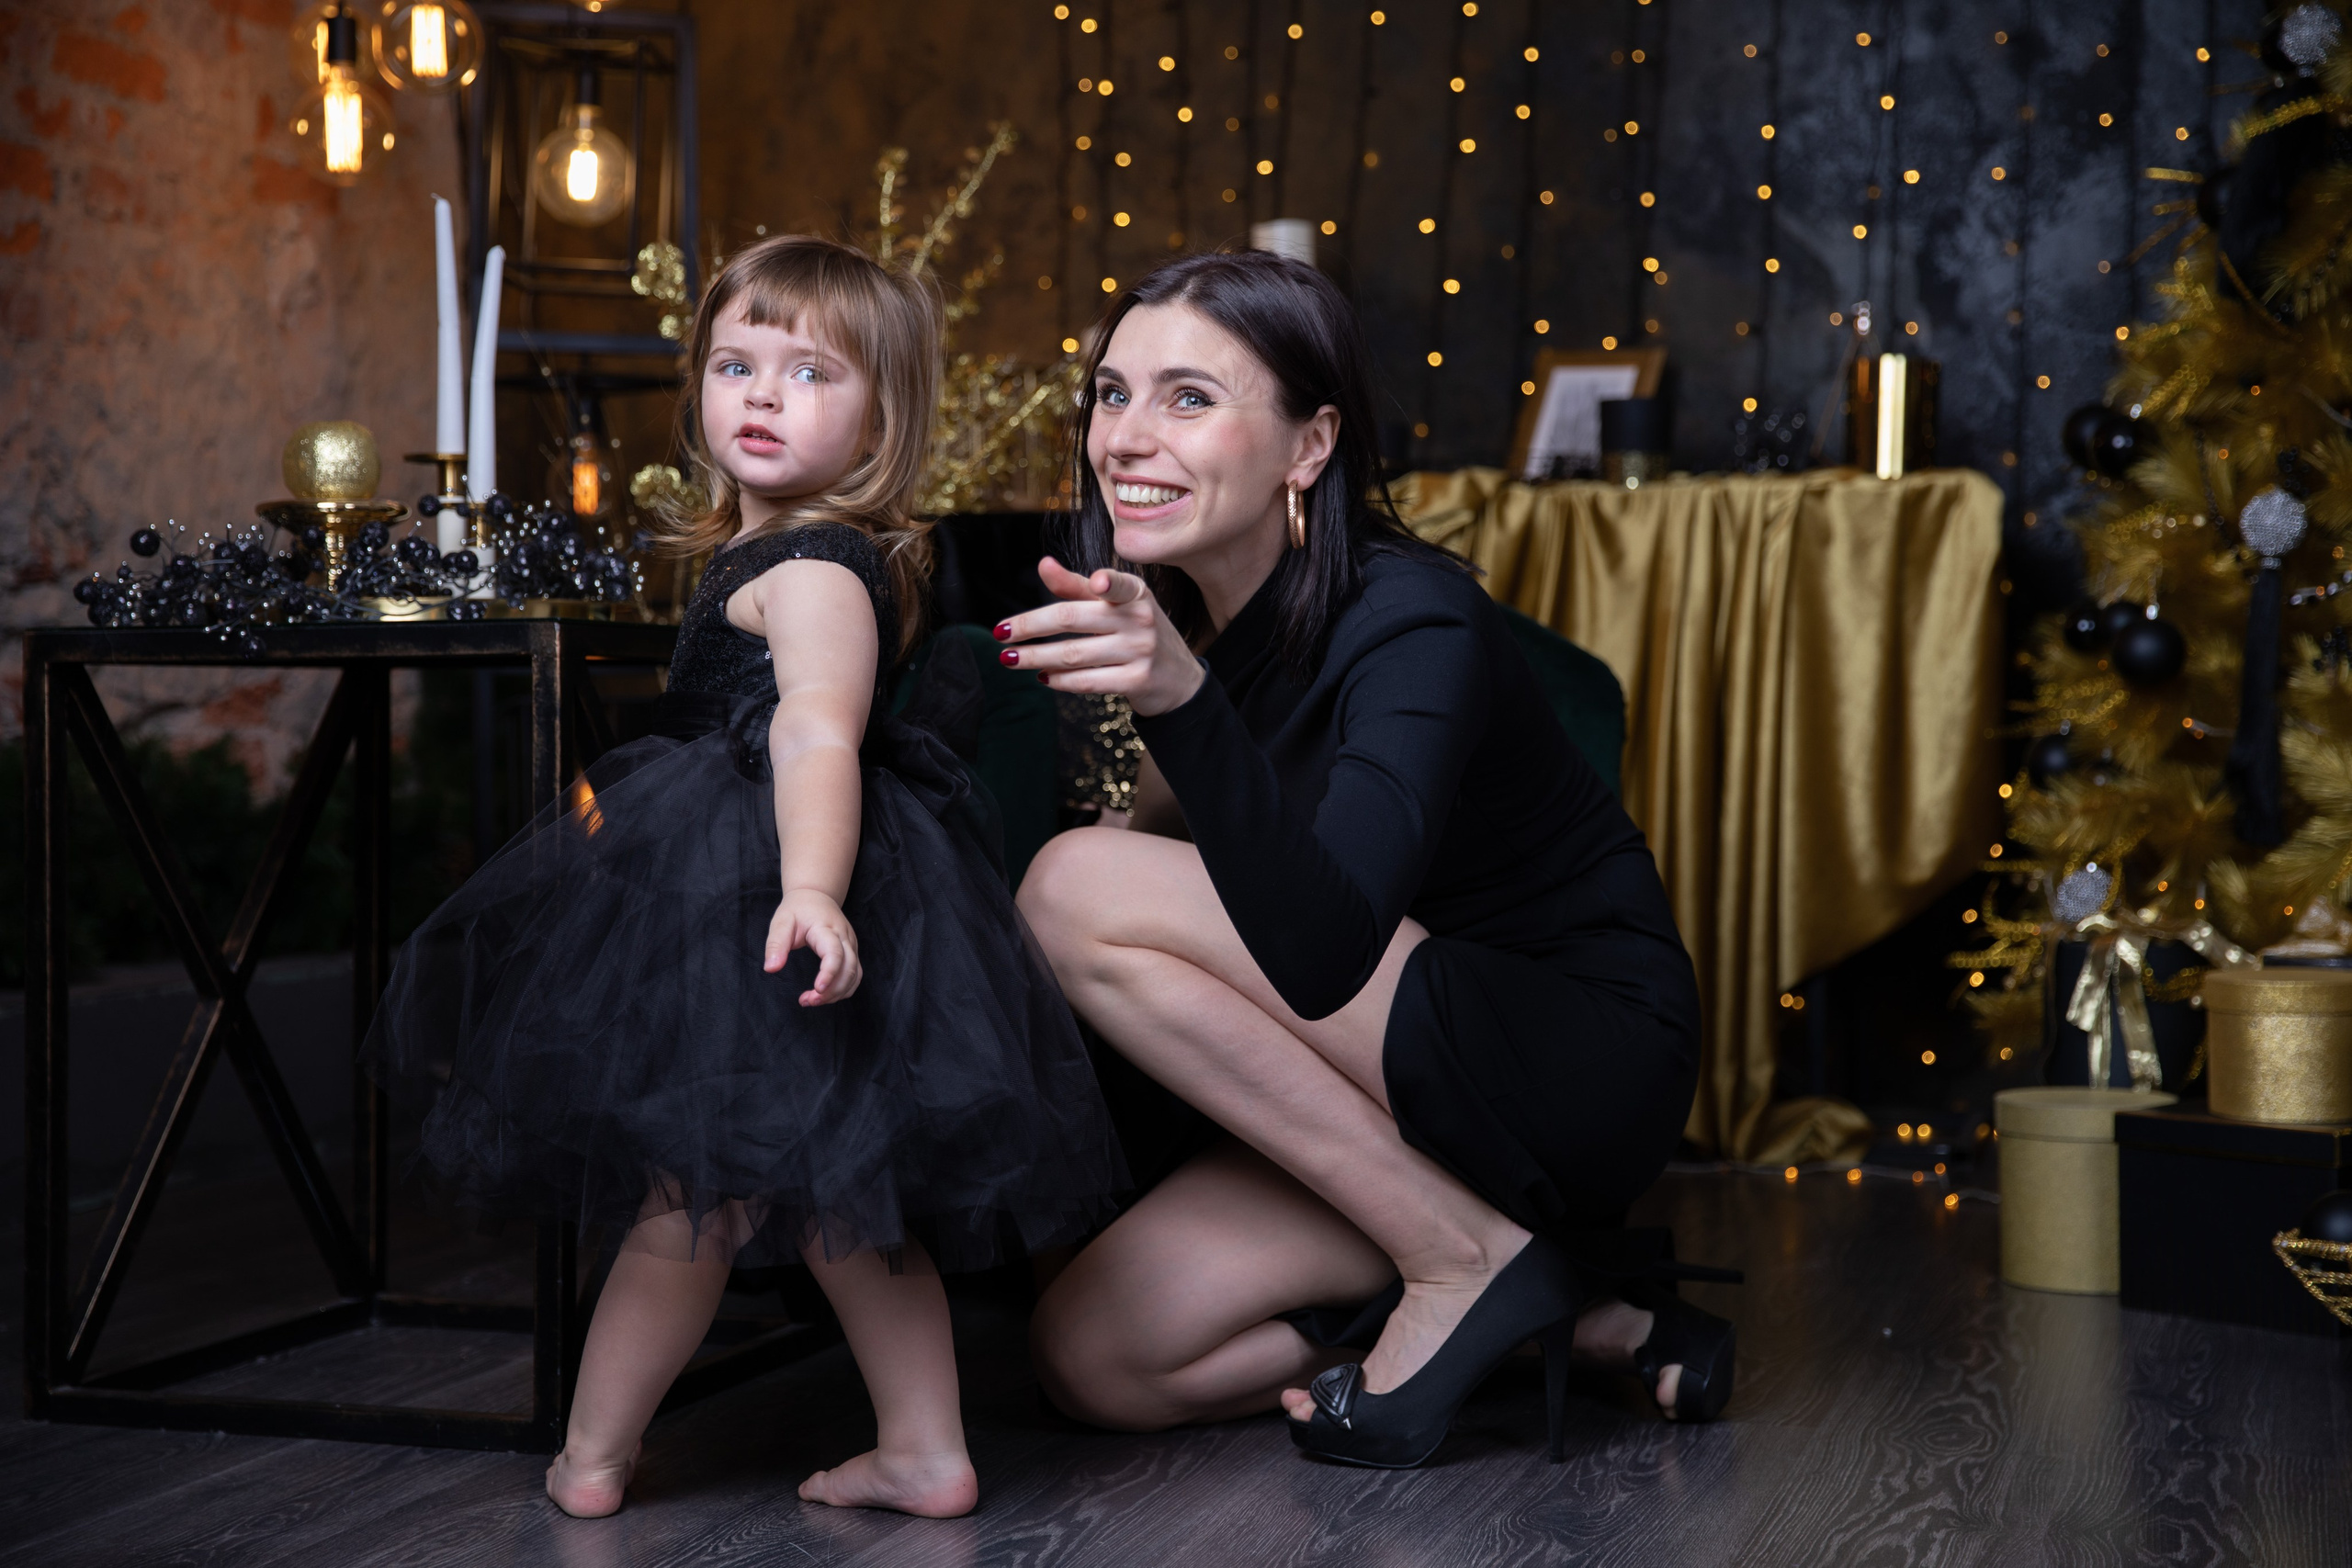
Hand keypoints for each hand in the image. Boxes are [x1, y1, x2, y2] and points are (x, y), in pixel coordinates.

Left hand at [764, 888, 861, 1005]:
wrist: (816, 896)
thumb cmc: (798, 910)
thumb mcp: (781, 922)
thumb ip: (776, 945)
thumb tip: (771, 969)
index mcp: (826, 929)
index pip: (835, 953)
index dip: (829, 973)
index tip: (817, 989)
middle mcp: (844, 938)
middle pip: (849, 968)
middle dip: (832, 990)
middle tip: (807, 1001)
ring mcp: (852, 945)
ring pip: (855, 975)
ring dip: (838, 993)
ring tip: (813, 1000)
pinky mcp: (852, 952)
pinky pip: (855, 975)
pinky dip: (843, 989)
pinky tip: (825, 995)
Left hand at [996, 557, 1206, 716]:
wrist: (1178, 679)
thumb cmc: (1138, 632)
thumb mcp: (1117, 604)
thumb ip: (1077, 586)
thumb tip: (1043, 564)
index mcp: (1134, 593)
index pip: (1117, 584)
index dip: (1107, 582)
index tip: (1097, 582)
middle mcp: (1140, 619)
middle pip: (1073, 619)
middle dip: (1031, 626)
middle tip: (1001, 633)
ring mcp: (1141, 651)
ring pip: (1074, 654)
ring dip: (1035, 657)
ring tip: (1011, 659)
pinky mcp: (1137, 680)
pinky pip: (1088, 681)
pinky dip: (1059, 680)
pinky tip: (1042, 676)